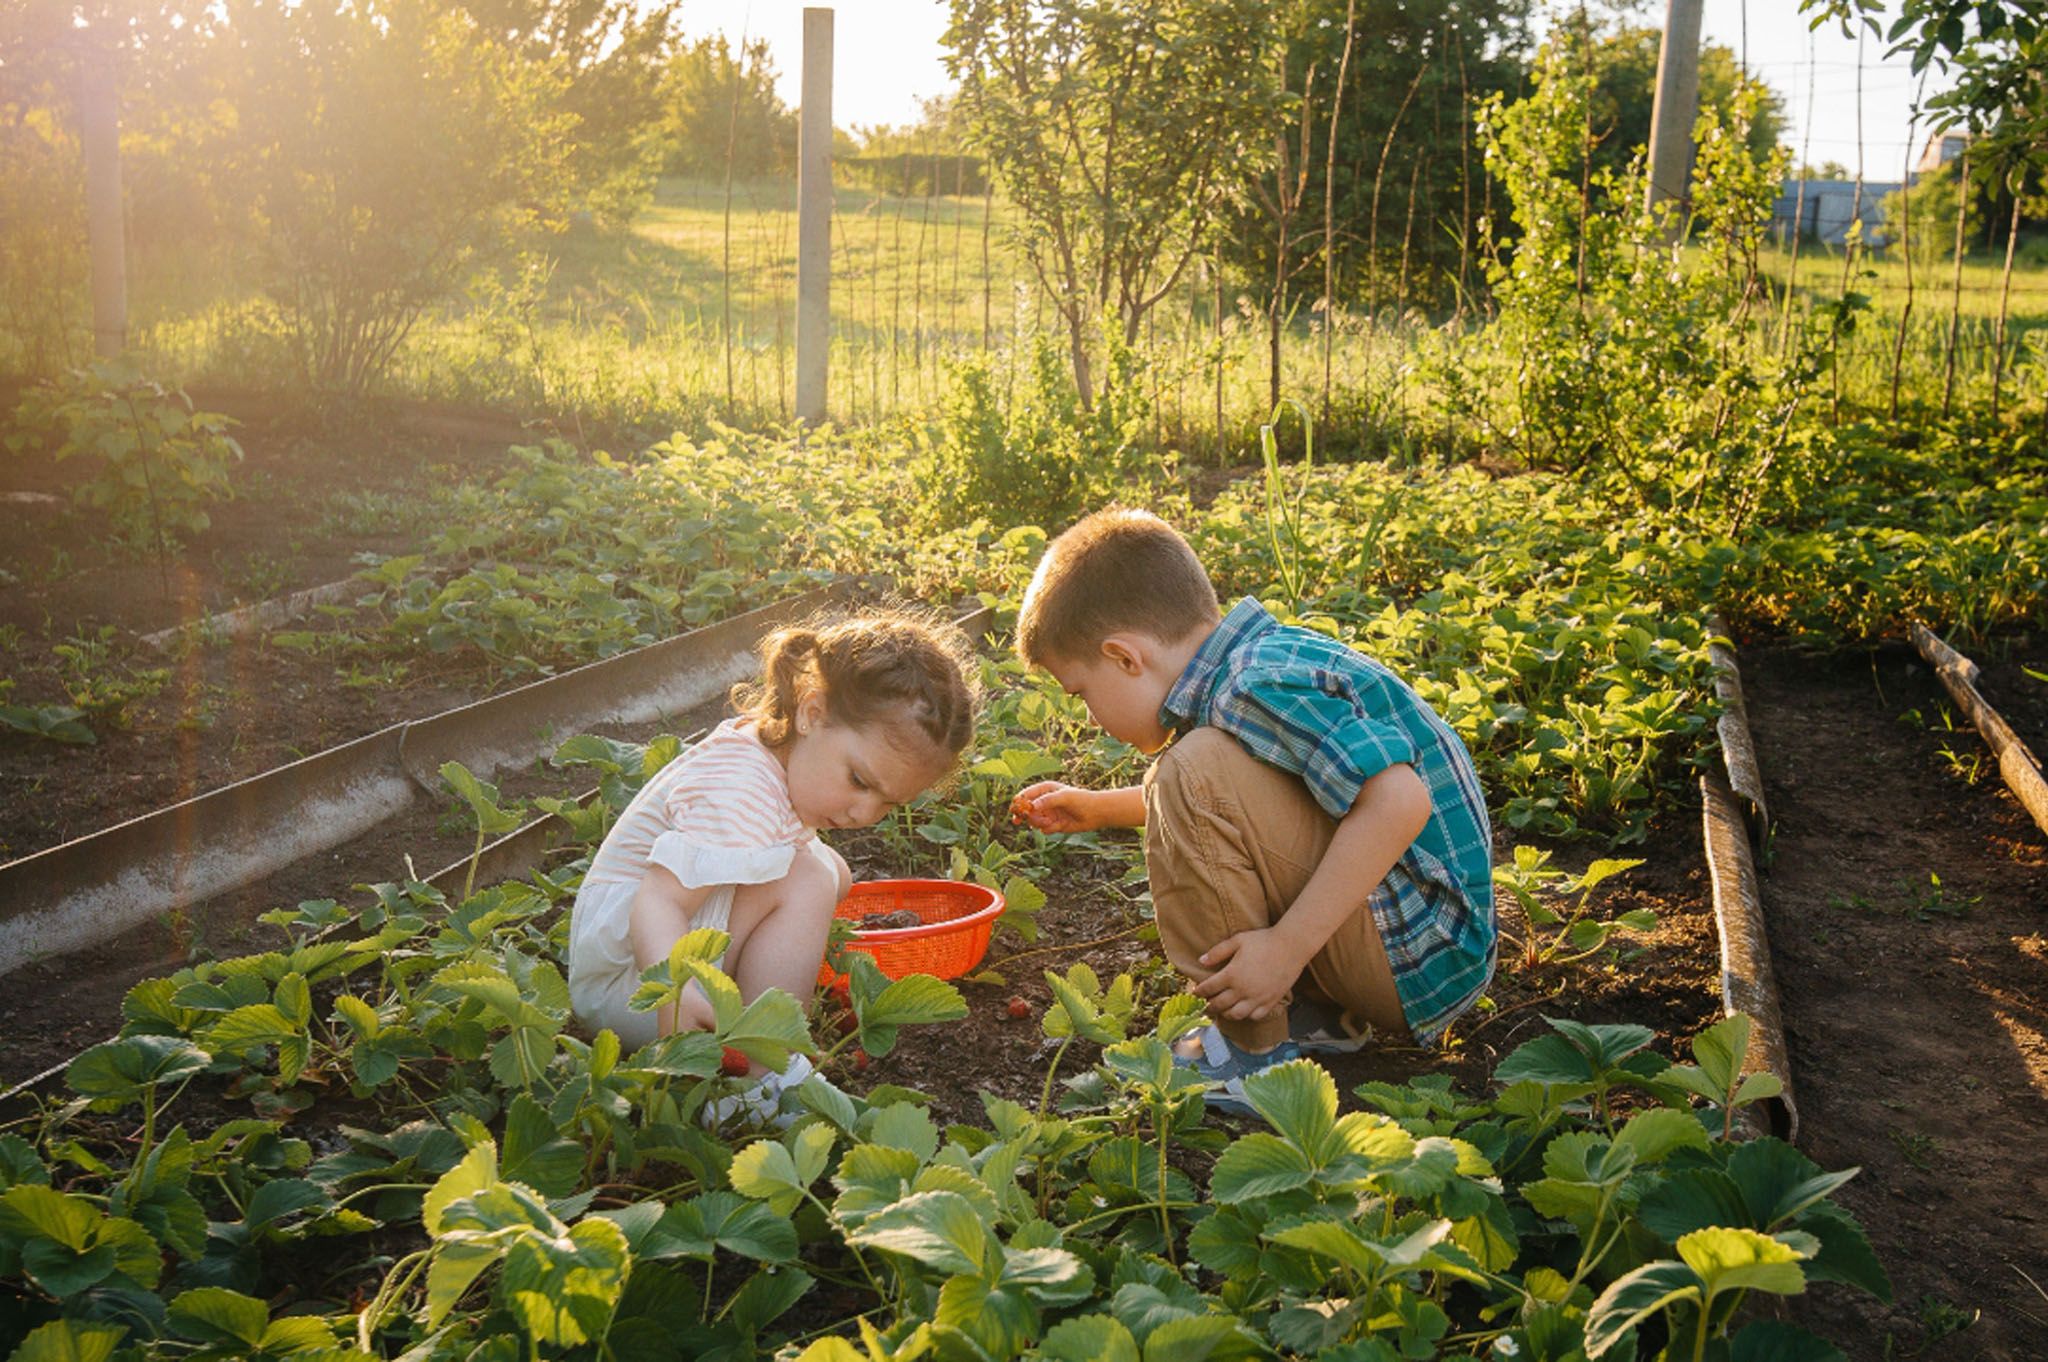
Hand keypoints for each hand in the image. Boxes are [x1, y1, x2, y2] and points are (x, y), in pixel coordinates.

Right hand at [1011, 781, 1098, 832]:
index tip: (1014, 808)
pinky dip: (1049, 829)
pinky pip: (1043, 829)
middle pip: (1026, 809)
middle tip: (1017, 821)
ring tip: (1049, 822)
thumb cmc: (1081, 800)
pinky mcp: (1053, 824)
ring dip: (1038, 823)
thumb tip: (1032, 806)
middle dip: (1023, 815)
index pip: (1026, 794)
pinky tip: (1059, 826)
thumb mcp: (1063, 797)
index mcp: (1045, 789)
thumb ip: (1047, 801)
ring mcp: (1048, 813)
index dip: (1018, 801)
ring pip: (1034, 821)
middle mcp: (1045, 801)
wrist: (1096, 813)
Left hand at [1191, 927, 1306, 1022]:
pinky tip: (1243, 1011)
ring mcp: (1257, 998)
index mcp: (1232, 974)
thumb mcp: (1238, 940)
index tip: (1196, 993)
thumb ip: (1218, 952)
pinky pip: (1255, 1016)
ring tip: (1222, 1011)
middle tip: (1204, 1007)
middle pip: (1219, 1005)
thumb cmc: (1263, 940)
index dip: (1199, 992)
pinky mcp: (1270, 1001)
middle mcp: (1243, 990)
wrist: (1291, 946)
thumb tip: (1201, 961)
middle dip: (1208, 1007)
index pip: (1209, 988)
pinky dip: (1246, 1016)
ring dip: (1225, 1014)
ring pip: (1235, 1015)